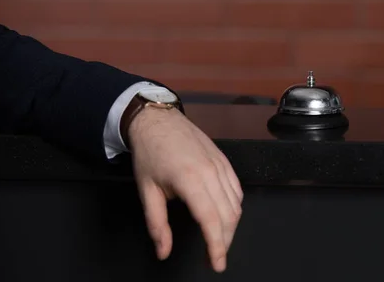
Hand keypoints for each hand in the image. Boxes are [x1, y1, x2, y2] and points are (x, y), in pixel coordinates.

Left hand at [127, 107, 242, 271]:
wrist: (157, 120)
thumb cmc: (150, 153)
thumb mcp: (146, 191)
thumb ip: (156, 224)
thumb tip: (163, 251)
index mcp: (189, 180)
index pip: (211, 220)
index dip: (216, 246)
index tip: (217, 264)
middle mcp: (210, 172)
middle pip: (228, 215)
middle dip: (225, 241)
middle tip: (215, 257)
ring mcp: (220, 165)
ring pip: (236, 203)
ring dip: (231, 226)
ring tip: (219, 240)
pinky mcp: (224, 160)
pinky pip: (237, 188)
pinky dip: (235, 207)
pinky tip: (226, 216)